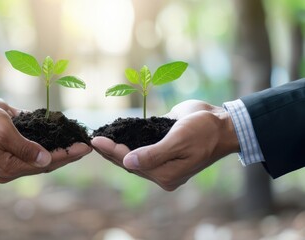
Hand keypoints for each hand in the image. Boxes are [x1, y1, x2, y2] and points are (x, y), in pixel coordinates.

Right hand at [0, 95, 91, 182]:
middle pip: (45, 163)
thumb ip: (25, 147)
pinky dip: (45, 145)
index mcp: (8, 167)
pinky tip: (59, 139)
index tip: (85, 147)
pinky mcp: (6, 151)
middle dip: (67, 154)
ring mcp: (8, 160)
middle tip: (87, 146)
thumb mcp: (3, 131)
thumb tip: (47, 161)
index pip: (45, 163)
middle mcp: (10, 167)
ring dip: (58, 151)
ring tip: (77, 144)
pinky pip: (31, 150)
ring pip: (40, 157)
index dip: (67, 154)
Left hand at [92, 100, 239, 190]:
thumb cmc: (204, 131)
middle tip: (92, 139)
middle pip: (129, 163)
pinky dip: (128, 143)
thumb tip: (128, 162)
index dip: (112, 151)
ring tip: (99, 140)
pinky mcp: (164, 151)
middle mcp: (163, 172)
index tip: (96, 140)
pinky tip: (116, 136)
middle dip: (110, 151)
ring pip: (133, 157)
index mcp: (166, 174)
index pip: (131, 164)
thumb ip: (154, 154)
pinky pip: (142, 149)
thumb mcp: (179, 141)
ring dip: (116, 149)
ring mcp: (164, 162)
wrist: (223, 124)